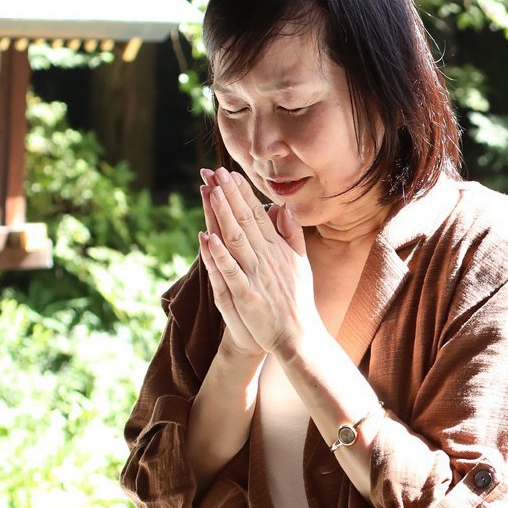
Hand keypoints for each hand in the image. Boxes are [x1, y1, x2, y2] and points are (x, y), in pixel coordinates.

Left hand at [199, 167, 319, 356]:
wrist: (298, 335)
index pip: (258, 214)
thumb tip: (284, 208)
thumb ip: (292, 234)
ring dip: (223, 215)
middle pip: (245, 220)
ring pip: (237, 239)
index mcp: (278, 249)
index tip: (229, 173)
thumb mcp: (300, 262)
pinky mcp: (248, 295)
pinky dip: (220, 255)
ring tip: (210, 192)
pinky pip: (231, 272)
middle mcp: (268, 257)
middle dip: (229, 195)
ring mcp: (257, 275)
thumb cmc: (296, 300)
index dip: (242, 194)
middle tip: (214, 171)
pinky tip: (208, 238)